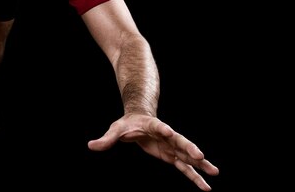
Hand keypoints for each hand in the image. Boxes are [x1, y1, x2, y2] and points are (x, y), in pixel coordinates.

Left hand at [88, 114, 218, 190]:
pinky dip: (195, 177)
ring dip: (200, 164)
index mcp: (152, 126)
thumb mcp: (115, 130)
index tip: (170, 132)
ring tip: (215, 172)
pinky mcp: (172, 156)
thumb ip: (106, 139)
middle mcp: (166, 136)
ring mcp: (171, 147)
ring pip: (187, 155)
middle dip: (189, 148)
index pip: (159, 127)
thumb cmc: (127, 125)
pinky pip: (185, 168)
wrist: (138, 121)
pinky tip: (206, 186)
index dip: (164, 130)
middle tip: (200, 155)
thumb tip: (91, 146)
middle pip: (179, 141)